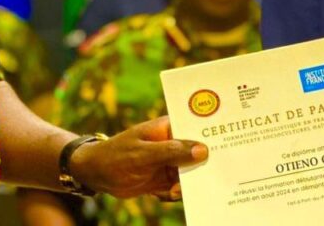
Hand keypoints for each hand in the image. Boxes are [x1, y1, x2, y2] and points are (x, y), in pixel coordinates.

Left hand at [68, 115, 207, 200]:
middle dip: (202, 167)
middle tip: (210, 177)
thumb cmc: (117, 155)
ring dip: (186, 185)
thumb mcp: (144, 154)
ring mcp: (168, 162)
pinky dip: (174, 194)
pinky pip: (179, 188)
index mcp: (169, 128)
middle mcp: (172, 144)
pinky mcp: (164, 179)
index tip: (227, 146)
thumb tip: (203, 150)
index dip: (211, 136)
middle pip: (197, 154)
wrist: (96, 174)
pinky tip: (162, 194)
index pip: (196, 128)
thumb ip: (172, 152)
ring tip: (173, 190)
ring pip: (190, 174)